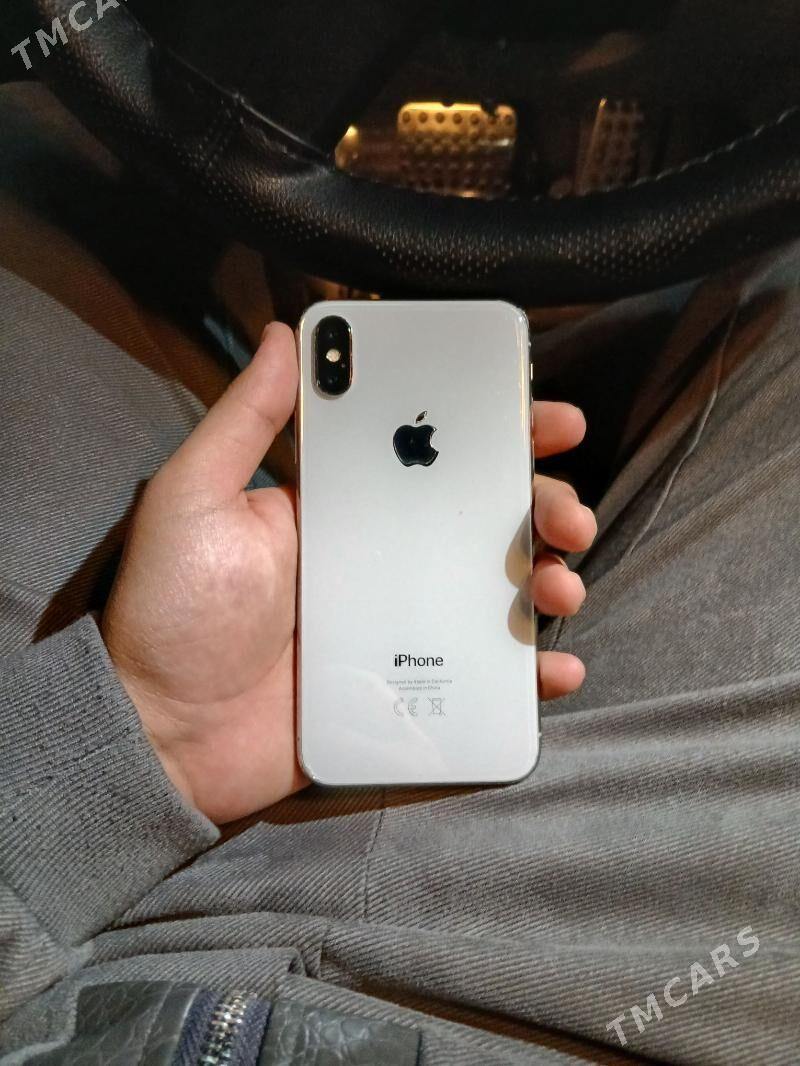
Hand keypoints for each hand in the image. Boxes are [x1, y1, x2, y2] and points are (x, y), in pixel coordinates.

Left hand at [103, 323, 595, 823]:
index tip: (545, 420)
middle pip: (482, 520)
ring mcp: (401, 625)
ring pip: (497, 591)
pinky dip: (531, 674)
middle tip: (567, 514)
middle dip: (541, 506)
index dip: (494, 433)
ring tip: (561, 585)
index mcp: (341, 507)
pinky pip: (486, 676)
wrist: (165, 736)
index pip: (431, 455)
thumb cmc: (175, 611)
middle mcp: (381, 558)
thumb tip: (286, 333)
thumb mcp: (196, 499)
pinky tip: (556, 669)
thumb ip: (244, 421)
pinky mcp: (408, 688)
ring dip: (548, 579)